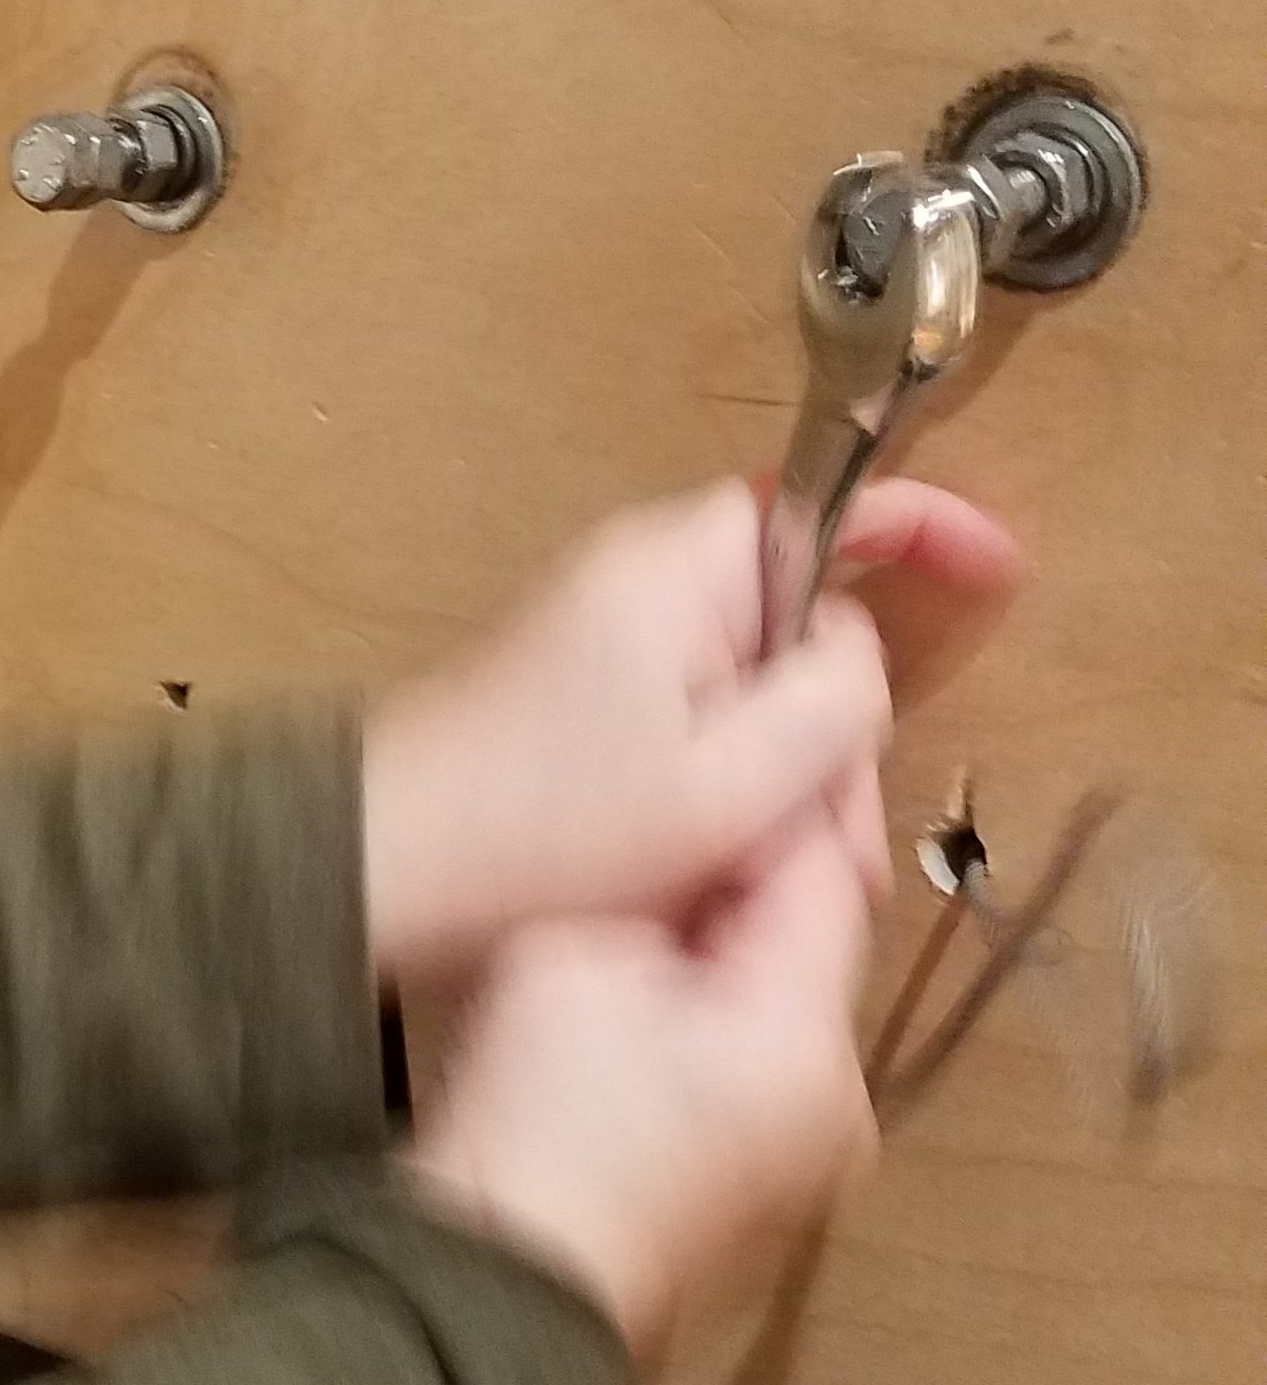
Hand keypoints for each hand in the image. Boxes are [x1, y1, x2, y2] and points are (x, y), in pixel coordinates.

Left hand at [361, 477, 1019, 983]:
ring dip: (787, 787)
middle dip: (838, 734)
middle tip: (837, 845)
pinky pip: (702, 733)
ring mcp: (613, 648)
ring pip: (759, 697)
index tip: (1002, 567)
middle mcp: (644, 586)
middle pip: (802, 625)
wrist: (382, 874)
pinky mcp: (590, 710)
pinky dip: (730, 799)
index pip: (827, 502)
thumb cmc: (543, 826)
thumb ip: (829, 699)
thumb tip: (857, 650)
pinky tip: (722, 877)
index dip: (925, 527)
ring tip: (768, 882)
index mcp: (678, 569)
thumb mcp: (728, 778)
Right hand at [408, 818, 879, 1359]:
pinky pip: (757, 1072)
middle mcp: (842, 1101)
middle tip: (646, 859)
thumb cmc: (531, 1119)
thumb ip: (659, 892)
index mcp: (809, 1038)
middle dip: (736, 896)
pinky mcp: (771, 1190)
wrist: (497, 1283)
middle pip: (810, 946)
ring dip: (722, 965)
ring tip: (628, 944)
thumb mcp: (574, 955)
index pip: (822, 874)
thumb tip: (692, 874)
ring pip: (781, 1008)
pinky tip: (632, 1028)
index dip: (759, 812)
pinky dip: (711, 1034)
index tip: (697, 776)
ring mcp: (812, 1157)